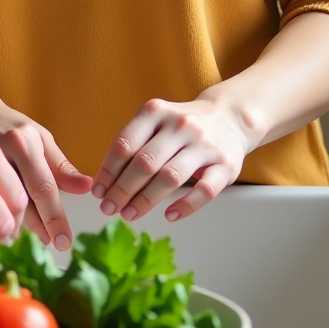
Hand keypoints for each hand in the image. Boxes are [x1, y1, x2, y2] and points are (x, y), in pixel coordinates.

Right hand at [0, 90, 93, 250]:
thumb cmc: (9, 126)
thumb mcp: (38, 138)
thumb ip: (59, 166)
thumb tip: (87, 187)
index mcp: (23, 142)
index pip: (43, 187)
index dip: (54, 218)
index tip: (64, 242)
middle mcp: (1, 150)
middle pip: (21, 201)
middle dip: (39, 227)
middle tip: (52, 243)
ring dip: (14, 227)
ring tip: (29, 238)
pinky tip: (0, 227)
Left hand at [91, 91, 251, 223]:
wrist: (230, 117)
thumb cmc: (181, 127)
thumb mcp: (156, 122)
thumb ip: (133, 144)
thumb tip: (104, 182)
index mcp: (156, 112)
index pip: (125, 143)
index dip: (108, 171)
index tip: (98, 192)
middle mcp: (180, 125)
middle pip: (145, 163)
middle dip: (122, 190)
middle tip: (109, 209)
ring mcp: (204, 145)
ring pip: (170, 177)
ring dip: (146, 200)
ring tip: (129, 215)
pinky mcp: (225, 165)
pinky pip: (204, 191)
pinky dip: (185, 206)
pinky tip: (168, 215)